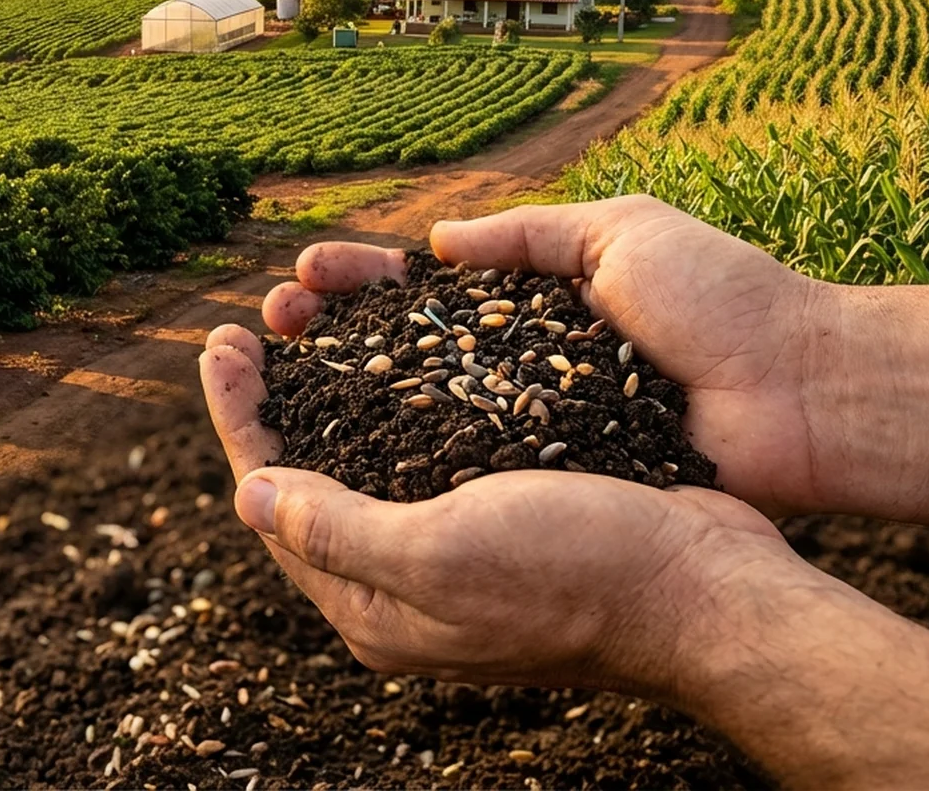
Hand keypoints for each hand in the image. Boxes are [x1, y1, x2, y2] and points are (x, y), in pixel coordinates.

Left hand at [198, 328, 795, 693]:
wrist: (709, 589)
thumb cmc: (578, 574)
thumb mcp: (439, 555)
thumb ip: (336, 530)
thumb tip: (247, 495)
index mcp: (374, 609)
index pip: (271, 502)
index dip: (239, 419)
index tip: (219, 344)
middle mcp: (405, 584)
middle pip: (310, 477)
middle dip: (274, 397)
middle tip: (251, 323)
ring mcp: (456, 548)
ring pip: (368, 454)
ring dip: (332, 385)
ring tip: (310, 320)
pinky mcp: (504, 512)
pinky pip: (428, 444)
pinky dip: (401, 392)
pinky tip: (395, 346)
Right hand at [256, 195, 830, 514]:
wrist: (801, 395)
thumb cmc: (724, 303)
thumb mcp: (623, 233)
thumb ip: (527, 234)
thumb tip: (434, 243)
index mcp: (531, 304)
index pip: (419, 289)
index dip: (357, 282)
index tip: (305, 274)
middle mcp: (517, 369)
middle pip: (396, 351)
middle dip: (327, 335)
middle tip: (271, 324)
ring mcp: (528, 429)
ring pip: (411, 411)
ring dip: (340, 395)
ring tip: (280, 376)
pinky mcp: (549, 480)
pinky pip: (459, 470)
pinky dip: (396, 460)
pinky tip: (338, 454)